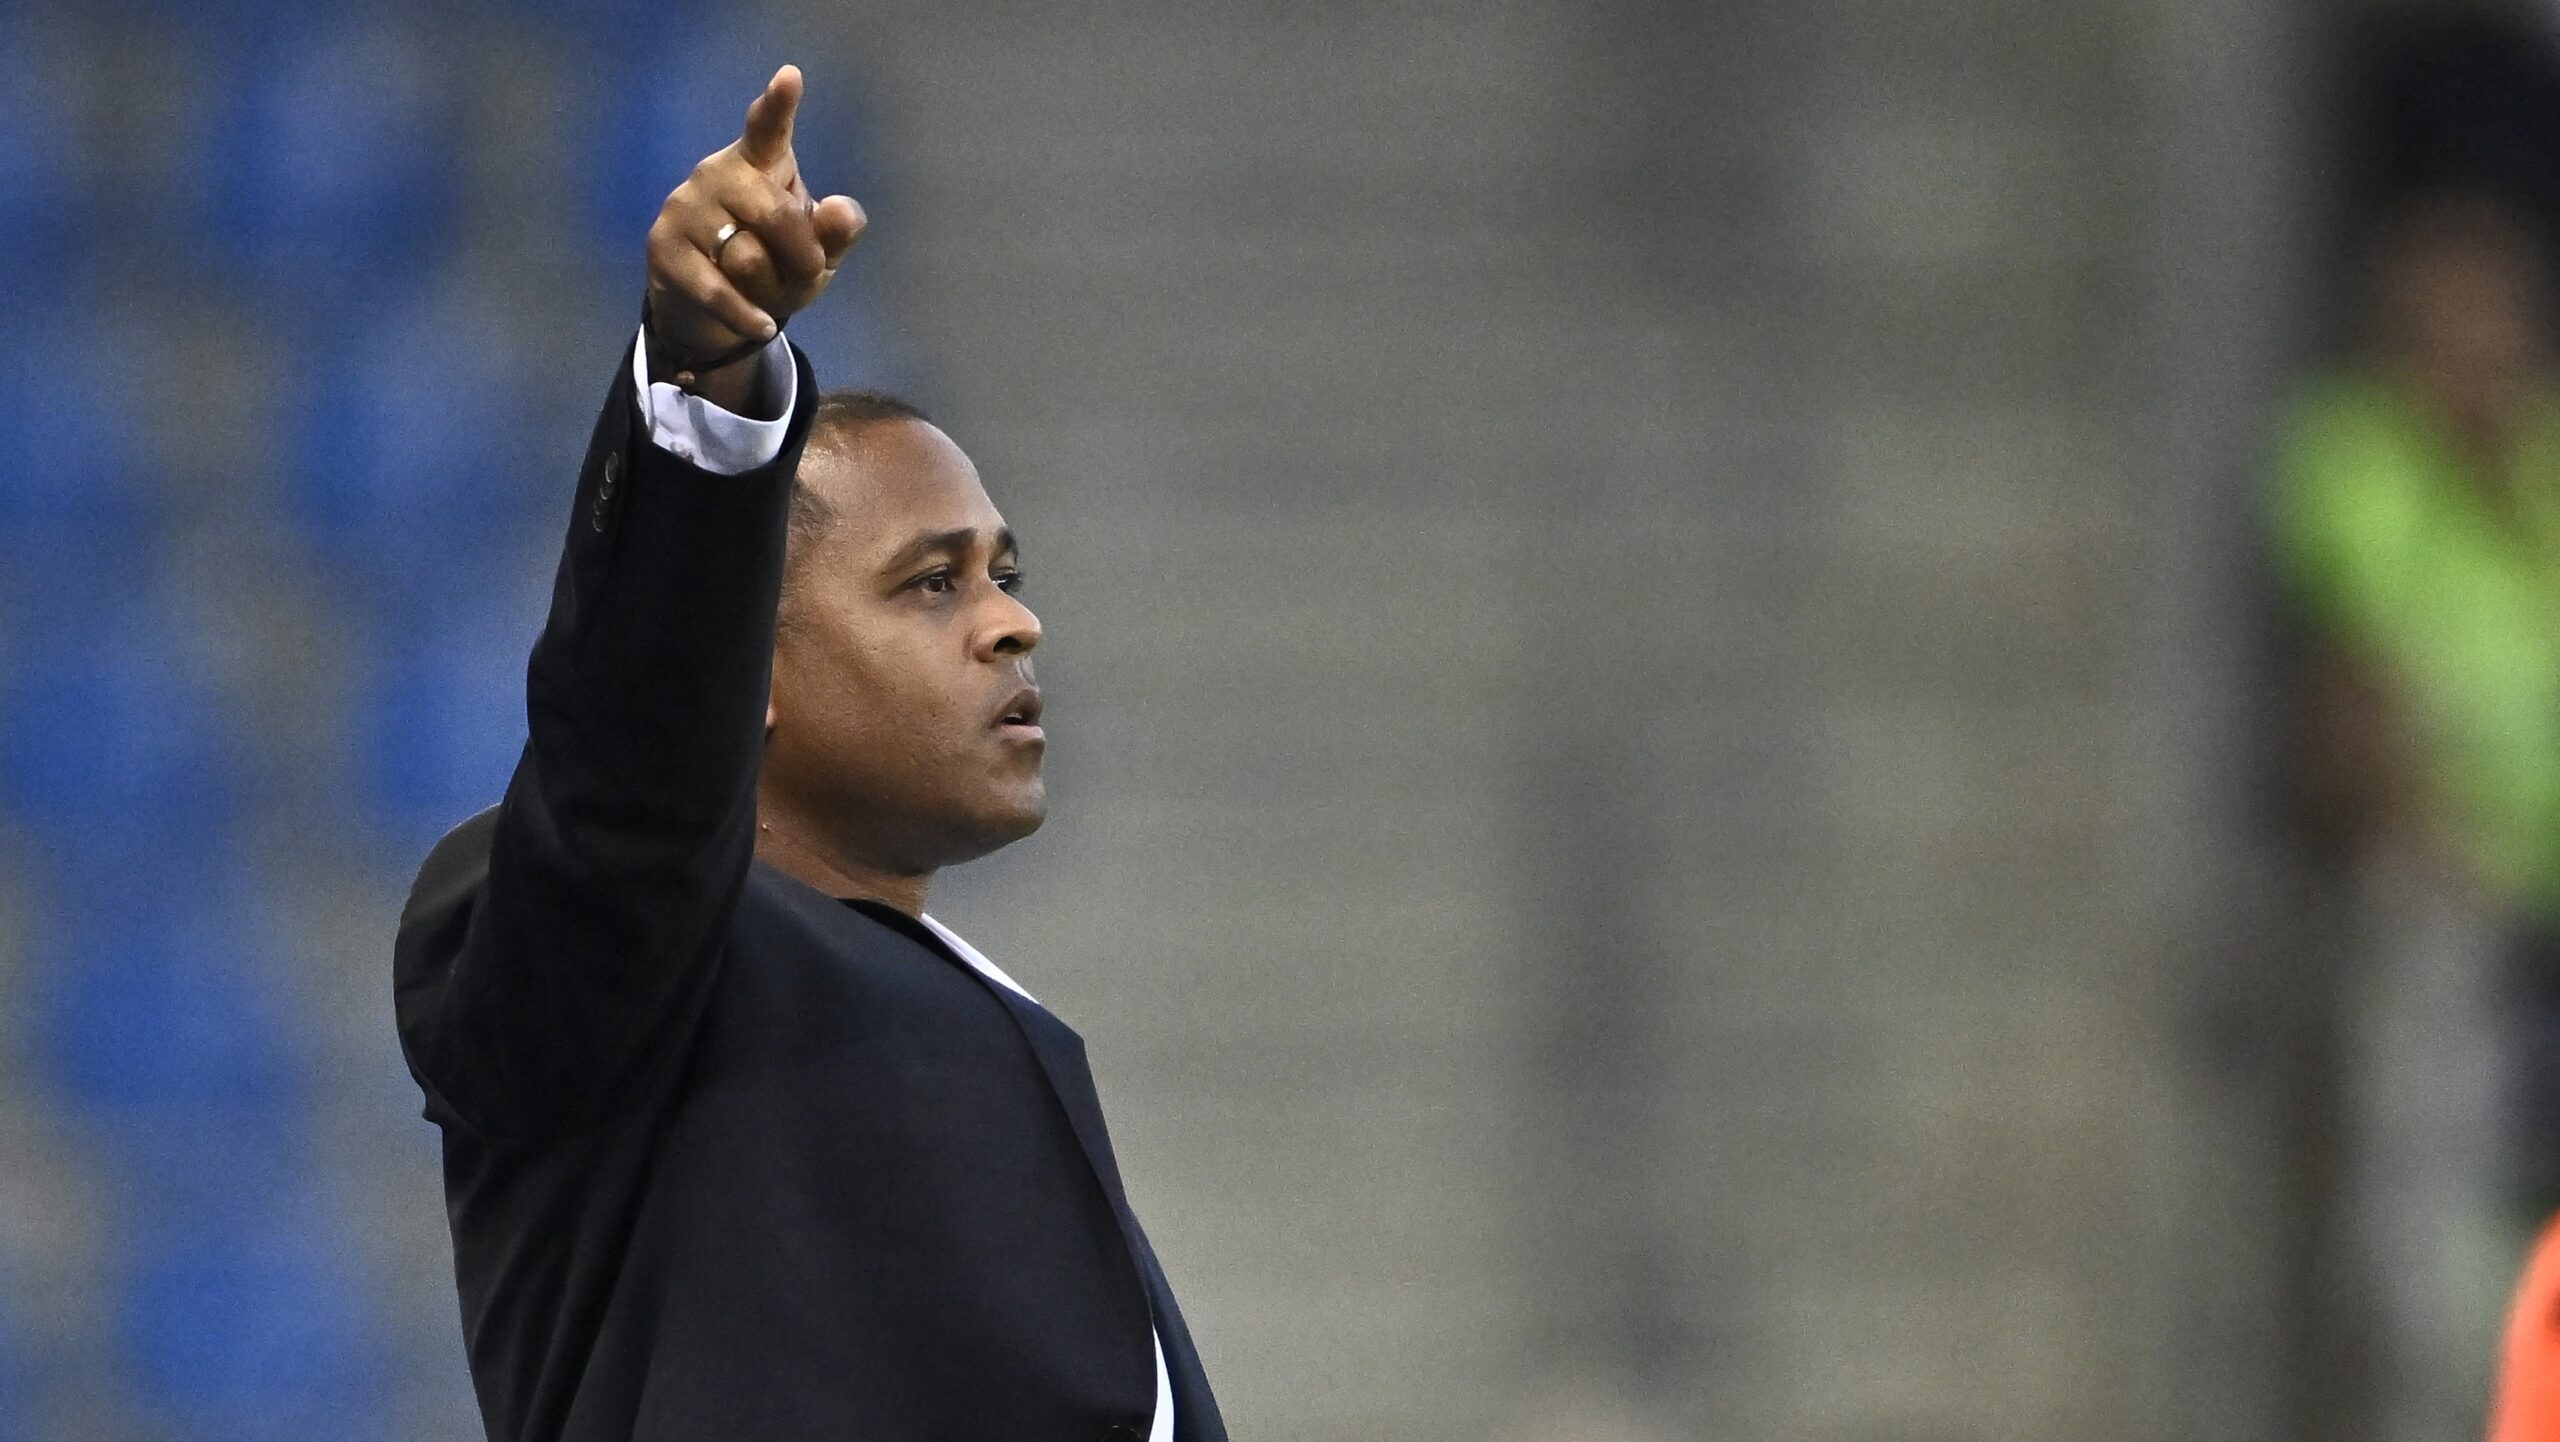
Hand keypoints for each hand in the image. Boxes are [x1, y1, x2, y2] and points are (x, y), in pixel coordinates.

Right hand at [644, 64, 866, 378]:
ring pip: (746, 259)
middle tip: (807, 272)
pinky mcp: (664, 246)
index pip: (769, 127)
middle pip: (775, 216)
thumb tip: (842, 211)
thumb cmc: (772, 263)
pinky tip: (762, 324)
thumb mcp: (814, 254)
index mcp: (760, 162)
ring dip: (771, 290)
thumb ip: (835, 234)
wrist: (708, 303)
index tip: (791, 76)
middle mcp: (717, 172)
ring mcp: (685, 207)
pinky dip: (748, 316)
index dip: (780, 104)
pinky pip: (718, 290)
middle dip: (802, 256)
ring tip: (769, 293)